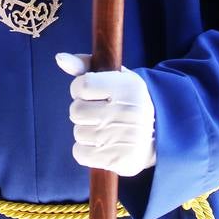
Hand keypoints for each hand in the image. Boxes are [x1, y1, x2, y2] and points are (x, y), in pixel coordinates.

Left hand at [56, 52, 156, 176]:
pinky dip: (86, 150)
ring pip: (78, 133)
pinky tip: (101, 145)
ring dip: (85, 131)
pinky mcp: (118, 160)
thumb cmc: (129, 101)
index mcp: (127, 87)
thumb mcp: (115, 76)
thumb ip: (85, 65)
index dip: (81, 90)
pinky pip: (80, 153)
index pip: (81, 86)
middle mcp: (127, 112)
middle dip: (83, 111)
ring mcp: (123, 138)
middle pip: (75, 111)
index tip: (93, 93)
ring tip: (104, 129)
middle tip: (100, 113)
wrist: (158, 136)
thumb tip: (60, 58)